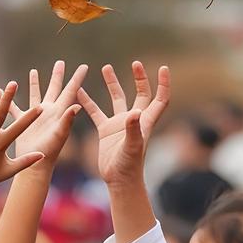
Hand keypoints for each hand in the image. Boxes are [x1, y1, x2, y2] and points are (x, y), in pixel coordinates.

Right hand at [2, 61, 87, 168]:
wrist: (35, 166)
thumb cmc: (49, 153)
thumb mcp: (60, 136)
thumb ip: (67, 121)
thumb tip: (77, 106)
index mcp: (59, 113)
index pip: (70, 91)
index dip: (77, 79)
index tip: (85, 66)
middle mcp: (48, 112)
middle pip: (54, 89)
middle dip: (58, 75)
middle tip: (60, 62)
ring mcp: (35, 116)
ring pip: (34, 95)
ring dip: (34, 83)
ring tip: (33, 70)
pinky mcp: (22, 122)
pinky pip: (13, 107)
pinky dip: (6, 99)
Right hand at [78, 61, 170, 187]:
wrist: (118, 180)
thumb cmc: (129, 166)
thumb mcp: (132, 147)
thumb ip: (133, 129)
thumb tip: (135, 112)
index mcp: (145, 121)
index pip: (159, 99)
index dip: (163, 84)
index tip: (162, 68)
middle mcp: (134, 120)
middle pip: (141, 94)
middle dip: (139, 78)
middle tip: (135, 63)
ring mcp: (119, 124)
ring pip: (117, 98)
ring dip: (112, 83)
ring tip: (106, 67)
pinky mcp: (105, 130)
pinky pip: (96, 112)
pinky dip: (88, 102)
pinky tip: (80, 91)